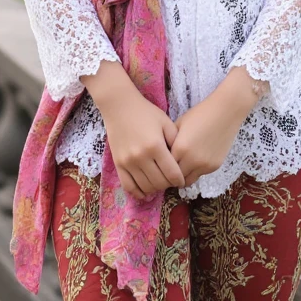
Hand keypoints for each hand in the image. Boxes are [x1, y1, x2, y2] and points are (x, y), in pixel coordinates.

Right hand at [82, 61, 184, 200]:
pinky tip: (145, 191)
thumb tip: (183, 159)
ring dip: (155, 189)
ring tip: (159, 183)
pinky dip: (138, 193)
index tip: (181, 179)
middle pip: (160, 183)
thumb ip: (175, 140)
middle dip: (168, 185)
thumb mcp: (165, 122)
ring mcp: (128, 162)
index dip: (179, 180)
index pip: (172, 173)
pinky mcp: (118, 164)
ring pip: (145, 187)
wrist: (120, 107)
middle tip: (170, 180)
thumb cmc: (145, 112)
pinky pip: (128, 186)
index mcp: (156, 146)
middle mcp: (141, 157)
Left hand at [171, 67, 264, 187]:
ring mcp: (205, 165)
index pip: (165, 167)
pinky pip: (200, 174)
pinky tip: (196, 160)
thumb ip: (170, 141)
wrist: (225, 112)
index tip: (160, 165)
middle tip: (169, 170)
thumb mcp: (180, 124)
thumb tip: (162, 154)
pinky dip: (195, 171)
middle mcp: (192, 160)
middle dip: (171, 175)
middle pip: (175, 178)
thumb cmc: (199, 114)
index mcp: (180, 148)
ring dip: (183, 176)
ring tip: (181, 167)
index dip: (162, 166)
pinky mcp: (215, 167)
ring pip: (188, 180)